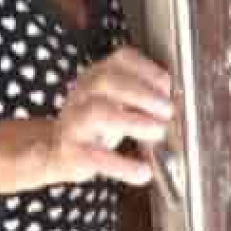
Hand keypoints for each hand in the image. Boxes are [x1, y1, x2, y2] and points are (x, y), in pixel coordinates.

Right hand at [47, 46, 172, 185]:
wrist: (57, 148)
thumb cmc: (98, 122)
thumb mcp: (119, 101)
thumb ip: (145, 98)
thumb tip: (173, 103)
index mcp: (100, 74)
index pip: (122, 59)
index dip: (148, 70)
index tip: (168, 86)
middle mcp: (84, 92)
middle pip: (108, 81)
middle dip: (142, 93)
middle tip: (167, 110)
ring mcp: (75, 120)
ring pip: (98, 113)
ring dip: (132, 121)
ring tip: (157, 132)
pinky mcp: (72, 151)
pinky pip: (96, 156)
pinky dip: (123, 165)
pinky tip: (143, 171)